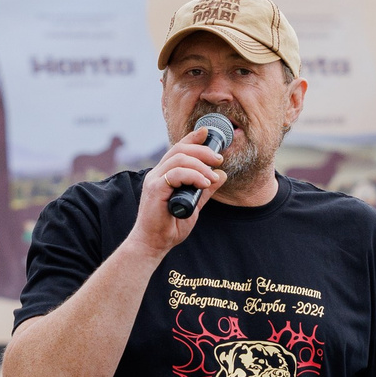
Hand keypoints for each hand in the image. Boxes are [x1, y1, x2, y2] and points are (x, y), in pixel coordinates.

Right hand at [129, 124, 228, 255]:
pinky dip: (194, 176)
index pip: (178, 149)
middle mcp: (157, 174)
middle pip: (180, 150)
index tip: (207, 133)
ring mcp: (154, 180)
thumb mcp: (194, 205)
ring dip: (201, 165)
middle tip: (219, 160)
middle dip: (202, 151)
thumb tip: (221, 175)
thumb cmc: (169, 227)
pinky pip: (176, 174)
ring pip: (179, 159)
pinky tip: (204, 183)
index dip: (192, 138)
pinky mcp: (155, 189)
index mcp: (164, 175)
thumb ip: (205, 190)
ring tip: (212, 178)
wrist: (154, 243)